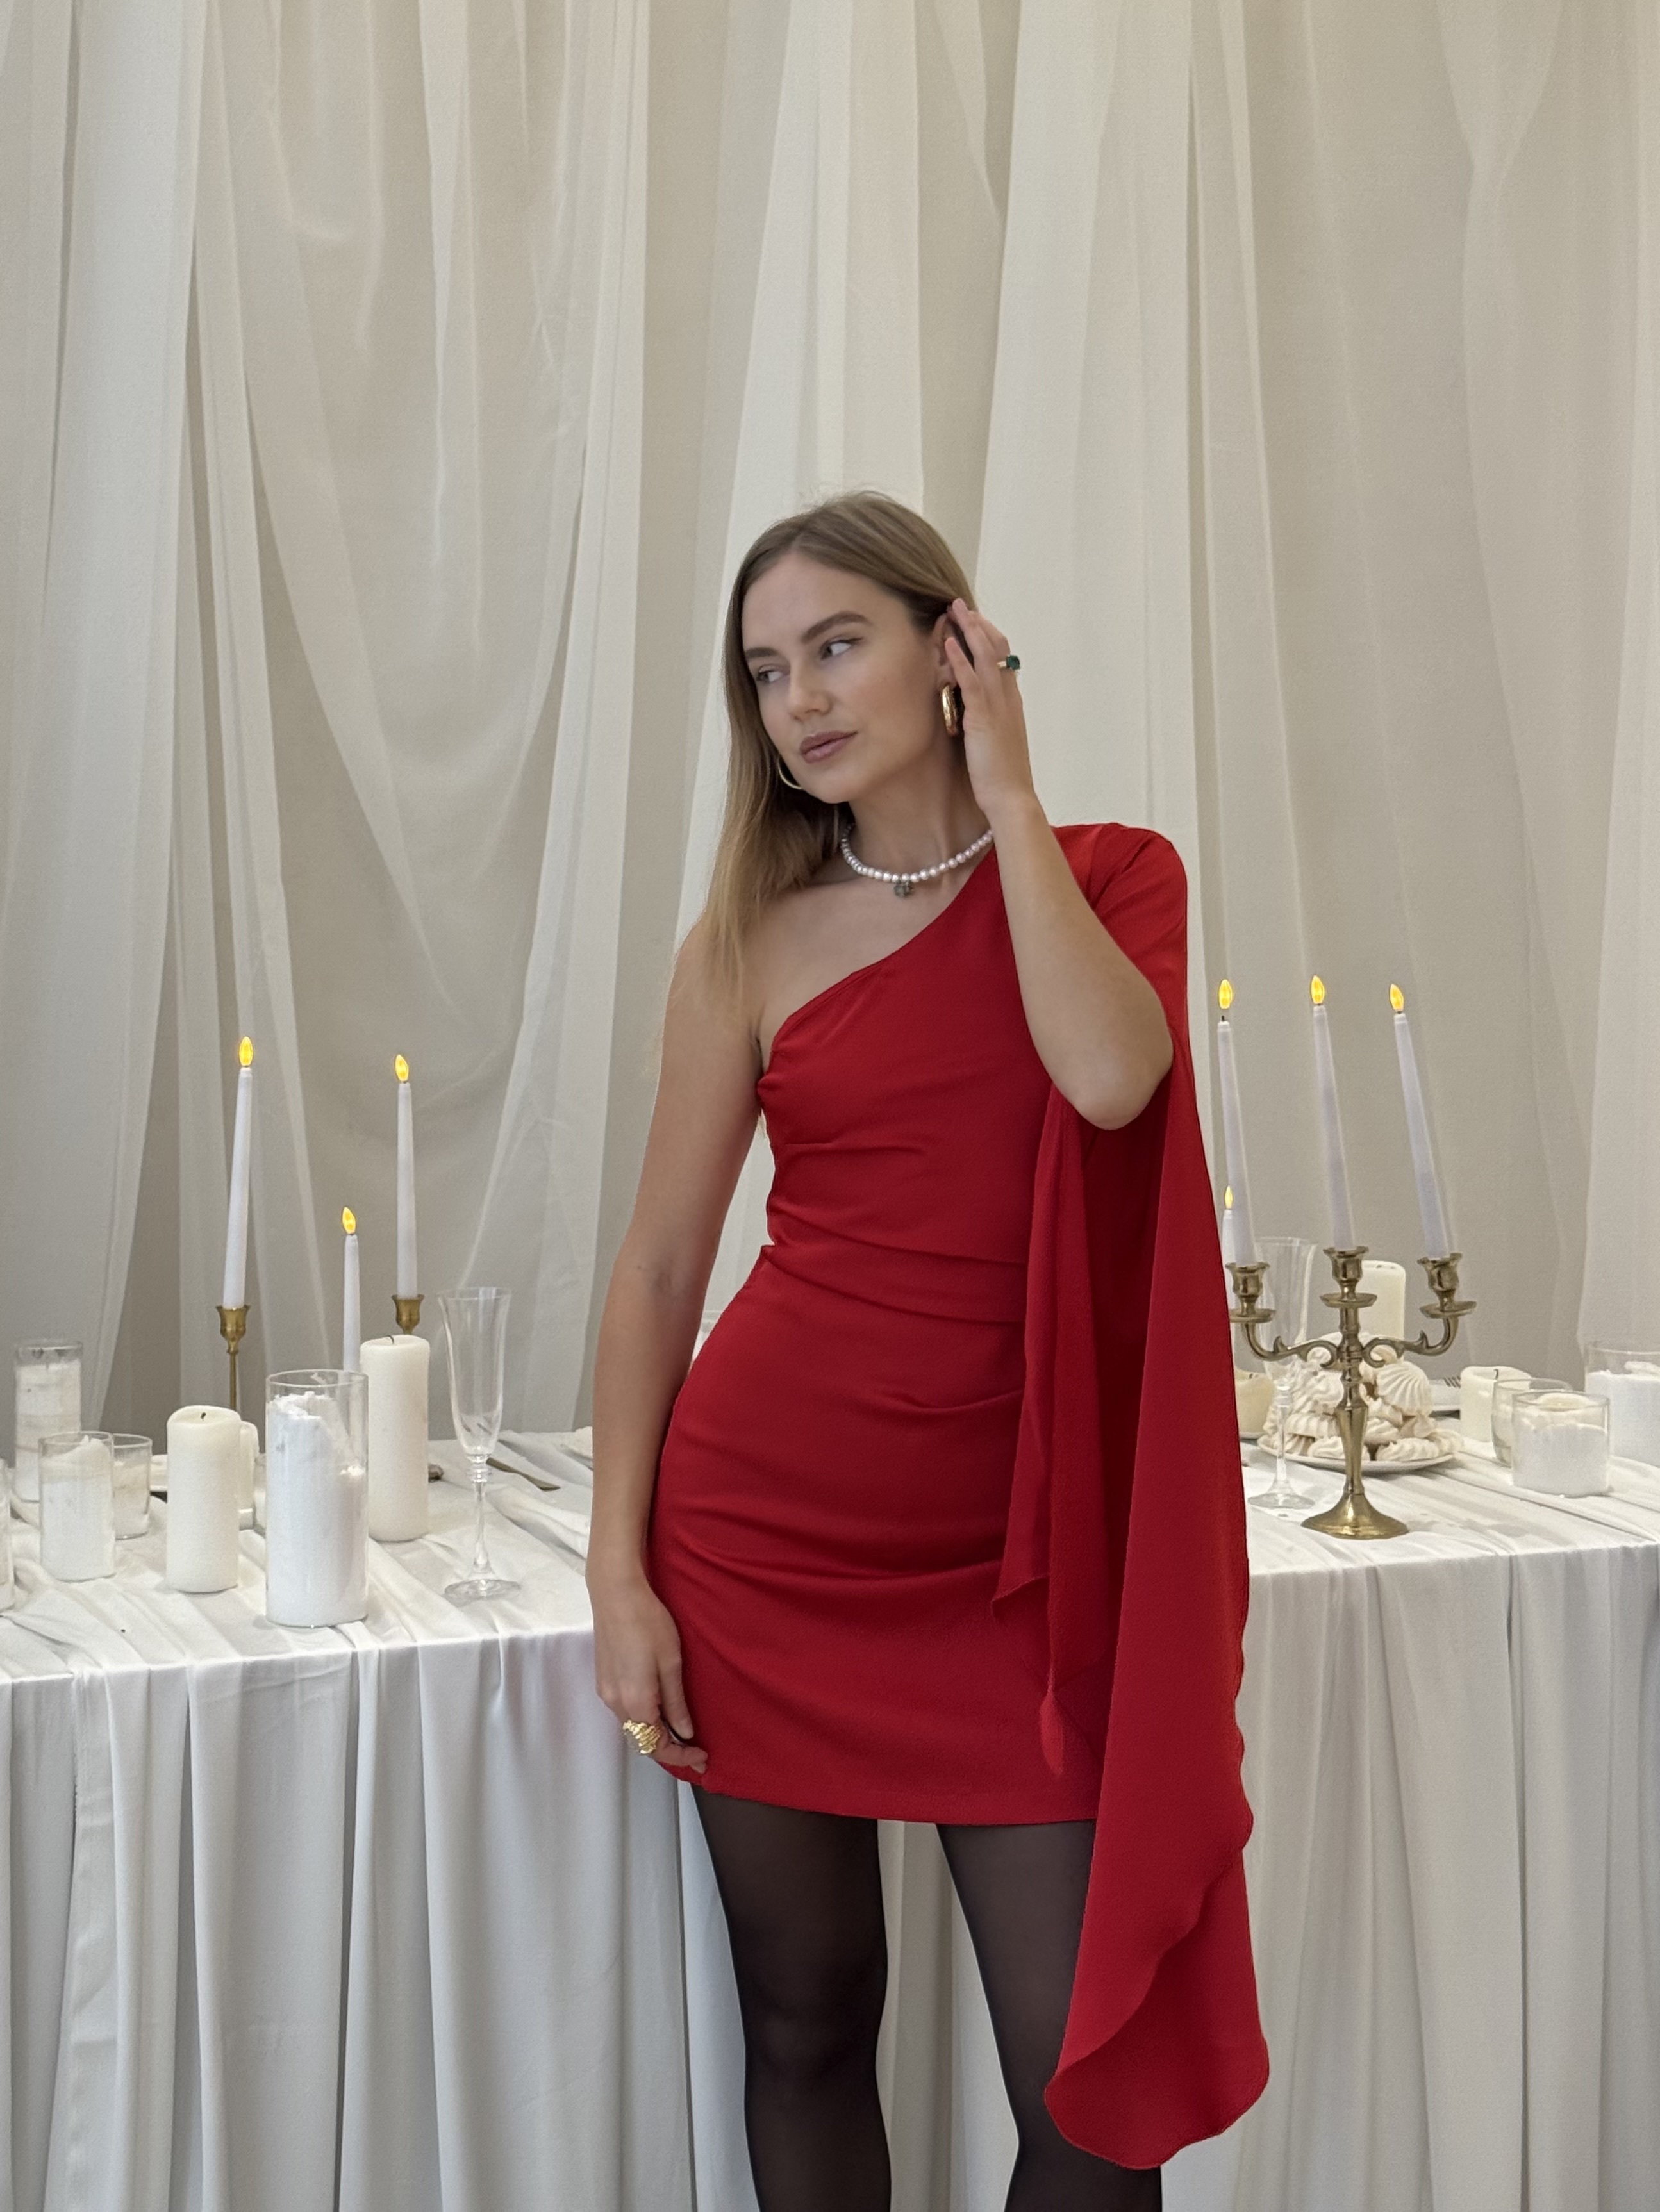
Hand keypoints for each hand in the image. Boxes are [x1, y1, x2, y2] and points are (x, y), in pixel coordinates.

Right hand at [589, 1569, 709, 1773]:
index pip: (657, 1746)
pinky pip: (624, 1711)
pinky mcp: (603, 1679)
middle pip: (642, 1740)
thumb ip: (676, 1702)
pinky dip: (643, 1718)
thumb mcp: (671, 1663)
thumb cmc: (648, 1622)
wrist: (616, 1593)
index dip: (681, 1756)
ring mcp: (606, 1692)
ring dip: (655, 1733)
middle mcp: (616, 1703)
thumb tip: (685, 1731)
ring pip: (632, 1726)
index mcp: (636, 1702)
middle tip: (696, 1748)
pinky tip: (659, 1709)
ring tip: (681, 1730)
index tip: (702, 1756)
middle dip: (669, 1748)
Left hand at [942, 598, 1037, 817]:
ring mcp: (998, 706)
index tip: (973, 621)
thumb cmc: (1003, 777)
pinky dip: (960, 659)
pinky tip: (949, 642)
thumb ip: (988, 721)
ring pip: (986, 657)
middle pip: (997, 650)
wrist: (1012, 798)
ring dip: (969, 630)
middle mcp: (1008, 698)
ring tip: (954, 609)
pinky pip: (971, 681)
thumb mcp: (997, 741)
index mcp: (1012, 703)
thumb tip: (973, 711)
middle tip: (961, 605)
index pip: (1003, 660)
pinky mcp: (984, 717)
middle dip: (979, 625)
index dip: (988, 637)